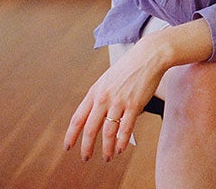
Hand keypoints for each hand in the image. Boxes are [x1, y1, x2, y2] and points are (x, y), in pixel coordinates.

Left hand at [64, 39, 166, 161]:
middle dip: (86, 147)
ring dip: (106, 148)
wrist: (148, 56)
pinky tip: (121, 149)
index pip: (78, 118)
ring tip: (107, 158)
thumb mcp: (107, 81)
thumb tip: (98, 119)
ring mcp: (118, 102)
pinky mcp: (134, 104)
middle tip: (85, 158)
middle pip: (90, 128)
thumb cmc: (128, 69)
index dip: (71, 135)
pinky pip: (125, 128)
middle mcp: (103, 98)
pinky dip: (122, 142)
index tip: (67, 147)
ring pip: (108, 132)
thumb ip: (100, 98)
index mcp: (94, 92)